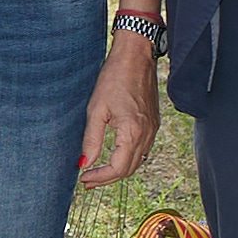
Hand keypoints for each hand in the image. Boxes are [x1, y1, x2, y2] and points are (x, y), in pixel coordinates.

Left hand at [80, 33, 160, 185]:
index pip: (118, 168)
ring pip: (138, 162)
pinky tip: (113, 156)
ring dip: (118, 171)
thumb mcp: (96, 109)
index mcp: (133, 132)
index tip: (83, 179)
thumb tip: (84, 164)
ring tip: (97, 172)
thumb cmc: (114, 78)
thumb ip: (91, 140)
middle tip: (87, 181)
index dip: (100, 178)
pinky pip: (143, 150)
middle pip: (129, 170)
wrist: (136, 57)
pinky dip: (128, 159)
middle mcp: (147, 134)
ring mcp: (153, 130)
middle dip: (107, 178)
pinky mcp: (153, 124)